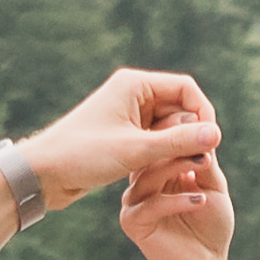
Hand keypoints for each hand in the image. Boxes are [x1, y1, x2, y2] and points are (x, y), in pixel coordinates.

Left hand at [22, 63, 220, 213]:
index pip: (186, 88)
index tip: (211, 141)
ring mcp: (129, 115)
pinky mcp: (124, 135)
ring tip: (177, 170)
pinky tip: (160, 174)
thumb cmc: (83, 155)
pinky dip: (162, 155)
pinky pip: (155, 141)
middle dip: (191, 134)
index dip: (203, 114)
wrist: (43, 174)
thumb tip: (216, 134)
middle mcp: (133, 94)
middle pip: (180, 108)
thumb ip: (178, 143)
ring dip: (177, 147)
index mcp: (135, 84)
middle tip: (196, 162)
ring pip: (169, 127)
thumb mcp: (135, 151)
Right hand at [119, 138, 236, 259]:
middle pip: (151, 154)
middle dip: (176, 144)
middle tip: (199, 137)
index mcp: (158, 170)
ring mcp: (134, 202)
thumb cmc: (212, 223)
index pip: (160, 142)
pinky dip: (176, 201)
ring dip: (177, 167)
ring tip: (202, 165)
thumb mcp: (212, 185)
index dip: (177, 129)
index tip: (200, 121)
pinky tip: (199, 201)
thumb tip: (201, 128)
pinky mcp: (133, 223)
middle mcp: (141, 183)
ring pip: (148, 176)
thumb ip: (203, 160)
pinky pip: (151, 205)